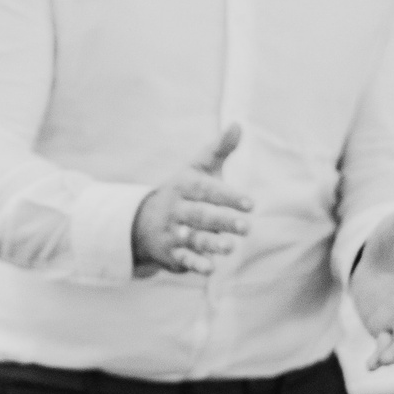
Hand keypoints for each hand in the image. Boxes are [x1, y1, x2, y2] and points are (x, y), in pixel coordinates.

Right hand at [132, 124, 253, 275]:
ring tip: (230, 247)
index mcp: (184, 186)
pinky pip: (184, 259)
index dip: (228, 196)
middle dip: (223, 221)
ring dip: (211, 244)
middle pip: (201, 215)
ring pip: (193, 238)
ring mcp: (173, 233)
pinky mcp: (172, 254)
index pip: (207, 190)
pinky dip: (196, 264)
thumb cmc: (182, 192)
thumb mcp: (196, 168)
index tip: (251, 204)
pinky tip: (211, 269)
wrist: (142, 221)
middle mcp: (177, 210)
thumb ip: (219, 149)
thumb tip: (238, 124)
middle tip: (247, 227)